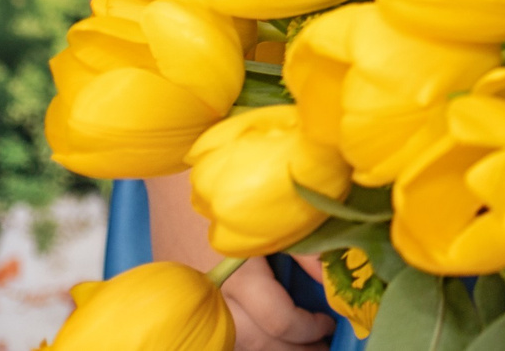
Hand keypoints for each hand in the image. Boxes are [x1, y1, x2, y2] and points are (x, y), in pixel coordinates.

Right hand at [145, 177, 330, 350]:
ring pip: (232, 344)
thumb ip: (310, 252)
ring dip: (267, 350)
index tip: (328, 323)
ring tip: (296, 349)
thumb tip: (333, 283)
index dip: (309, 329)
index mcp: (238, 275)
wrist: (172, 172)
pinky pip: (213, 330)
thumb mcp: (280, 215)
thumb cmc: (238, 184)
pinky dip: (241, 339)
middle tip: (319, 349)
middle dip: (292, 350)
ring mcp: (191, 298)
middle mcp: (210, 295)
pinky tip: (262, 338)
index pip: (280, 322)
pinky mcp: (180, 295)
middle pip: (255, 344)